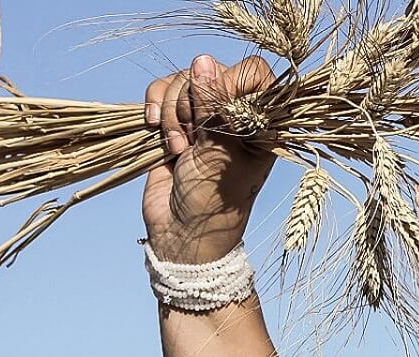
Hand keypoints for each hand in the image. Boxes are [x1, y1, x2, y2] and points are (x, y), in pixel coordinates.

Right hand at [142, 54, 278, 263]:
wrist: (181, 233)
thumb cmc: (214, 202)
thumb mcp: (219, 154)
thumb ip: (213, 106)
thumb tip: (203, 61)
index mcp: (263, 121)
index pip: (253, 72)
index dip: (229, 83)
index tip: (217, 113)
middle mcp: (236, 112)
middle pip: (210, 70)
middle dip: (193, 103)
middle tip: (196, 141)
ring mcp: (204, 114)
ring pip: (181, 80)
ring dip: (173, 113)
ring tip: (180, 148)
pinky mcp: (174, 119)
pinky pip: (160, 91)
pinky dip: (155, 109)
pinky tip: (158, 134)